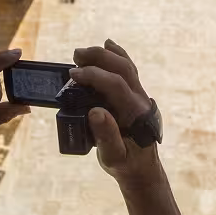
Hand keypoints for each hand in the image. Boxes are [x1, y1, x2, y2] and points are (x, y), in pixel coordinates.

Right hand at [71, 40, 163, 187]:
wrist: (142, 169)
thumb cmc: (126, 164)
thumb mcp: (113, 157)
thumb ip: (106, 136)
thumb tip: (95, 112)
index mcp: (135, 113)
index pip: (115, 84)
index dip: (94, 75)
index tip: (73, 74)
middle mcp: (140, 100)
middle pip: (123, 68)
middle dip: (99, 57)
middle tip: (75, 56)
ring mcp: (140, 96)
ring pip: (127, 66)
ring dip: (105, 55)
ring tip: (82, 52)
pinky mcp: (135, 96)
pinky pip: (128, 70)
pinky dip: (118, 56)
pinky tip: (108, 45)